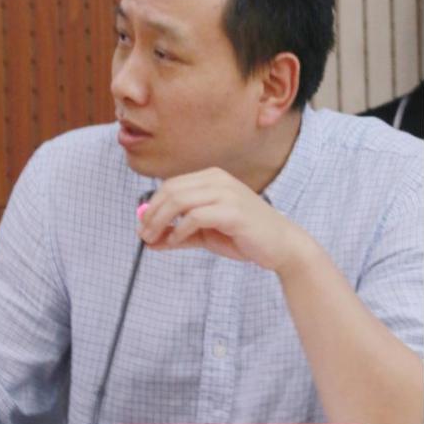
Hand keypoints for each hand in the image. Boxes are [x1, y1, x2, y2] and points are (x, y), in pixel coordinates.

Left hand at [138, 168, 310, 272]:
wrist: (281, 245)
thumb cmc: (244, 236)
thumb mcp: (205, 234)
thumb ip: (179, 234)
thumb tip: (149, 240)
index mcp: (212, 178)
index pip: (171, 184)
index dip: (151, 205)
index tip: (142, 225)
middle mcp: (218, 180)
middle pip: (171, 190)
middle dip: (152, 213)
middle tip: (143, 234)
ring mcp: (227, 193)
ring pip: (179, 200)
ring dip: (160, 222)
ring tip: (153, 239)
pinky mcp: (233, 211)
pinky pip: (195, 217)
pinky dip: (180, 230)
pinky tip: (176, 241)